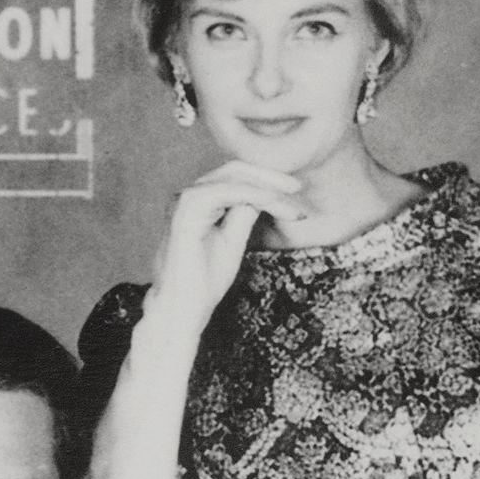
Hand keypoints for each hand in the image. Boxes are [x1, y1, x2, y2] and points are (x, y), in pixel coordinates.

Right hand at [144, 161, 313, 338]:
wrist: (182, 309)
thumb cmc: (203, 282)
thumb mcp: (232, 240)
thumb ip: (243, 214)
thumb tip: (263, 193)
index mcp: (198, 204)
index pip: (234, 179)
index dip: (266, 182)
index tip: (293, 195)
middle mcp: (189, 196)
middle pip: (235, 170)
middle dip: (270, 176)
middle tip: (297, 188)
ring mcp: (186, 199)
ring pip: (234, 176)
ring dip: (267, 187)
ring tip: (290, 203)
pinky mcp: (188, 208)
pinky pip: (228, 190)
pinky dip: (254, 194)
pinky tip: (274, 202)